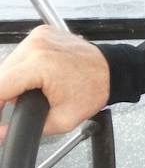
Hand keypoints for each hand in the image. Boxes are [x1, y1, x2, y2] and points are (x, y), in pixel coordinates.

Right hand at [0, 25, 109, 140]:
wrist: (112, 71)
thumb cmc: (94, 90)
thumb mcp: (62, 119)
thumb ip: (29, 128)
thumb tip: (2, 135)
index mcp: (40, 65)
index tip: (0, 115)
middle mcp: (36, 46)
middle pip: (2, 75)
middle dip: (9, 93)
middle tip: (28, 102)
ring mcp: (38, 36)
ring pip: (9, 63)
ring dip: (16, 78)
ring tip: (37, 87)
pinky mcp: (41, 32)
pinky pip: (21, 53)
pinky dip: (25, 66)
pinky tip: (41, 74)